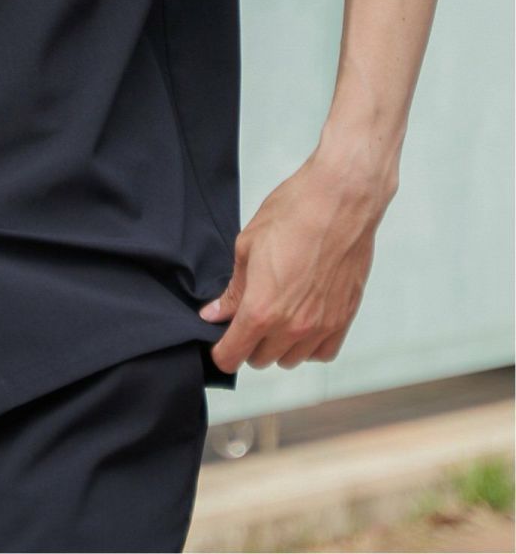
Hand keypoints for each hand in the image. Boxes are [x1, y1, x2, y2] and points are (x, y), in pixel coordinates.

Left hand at [198, 144, 390, 373]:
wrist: (339, 201)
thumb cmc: (292, 215)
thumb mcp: (247, 247)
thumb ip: (233, 290)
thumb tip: (216, 313)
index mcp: (261, 310)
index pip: (232, 356)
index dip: (221, 351)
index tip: (220, 341)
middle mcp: (292, 327)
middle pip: (259, 359)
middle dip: (247, 342)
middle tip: (247, 314)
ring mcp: (321, 326)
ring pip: (290, 359)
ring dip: (278, 344)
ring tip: (276, 312)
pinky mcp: (344, 319)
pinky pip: (322, 352)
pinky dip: (309, 345)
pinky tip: (302, 319)